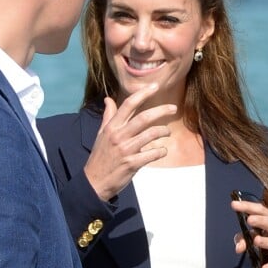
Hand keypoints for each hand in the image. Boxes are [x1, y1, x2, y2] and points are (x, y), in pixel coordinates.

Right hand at [84, 83, 175, 200]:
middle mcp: (119, 136)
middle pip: (144, 118)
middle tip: (173, 108)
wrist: (94, 182)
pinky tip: (162, 151)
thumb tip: (108, 99)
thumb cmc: (100, 156)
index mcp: (112, 127)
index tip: (155, 86)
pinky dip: (161, 151)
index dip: (143, 94)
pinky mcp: (132, 164)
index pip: (128, 105)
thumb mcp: (101, 134)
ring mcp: (126, 150)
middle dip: (161, 111)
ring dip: (163, 131)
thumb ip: (108, 116)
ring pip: (151, 134)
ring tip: (167, 132)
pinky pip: (152, 154)